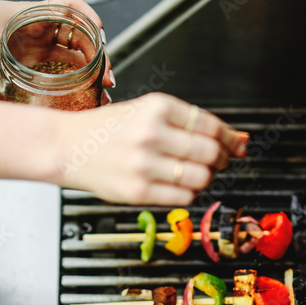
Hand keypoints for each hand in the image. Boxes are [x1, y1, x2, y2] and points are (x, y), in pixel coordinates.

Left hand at [0, 0, 113, 100]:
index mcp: (31, 14)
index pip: (71, 5)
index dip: (89, 16)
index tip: (100, 35)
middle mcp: (40, 27)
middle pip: (81, 36)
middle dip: (99, 55)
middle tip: (107, 79)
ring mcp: (39, 42)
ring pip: (76, 53)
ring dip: (92, 70)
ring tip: (102, 92)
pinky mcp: (34, 57)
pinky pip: (62, 66)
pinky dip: (76, 79)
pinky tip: (84, 95)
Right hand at [49, 93, 247, 204]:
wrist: (65, 146)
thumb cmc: (109, 130)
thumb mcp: (148, 112)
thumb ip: (191, 124)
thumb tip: (240, 139)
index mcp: (157, 107)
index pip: (211, 125)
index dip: (231, 139)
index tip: (236, 145)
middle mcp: (150, 133)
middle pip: (211, 153)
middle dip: (222, 160)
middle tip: (218, 161)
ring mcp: (143, 164)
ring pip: (201, 177)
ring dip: (206, 178)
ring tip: (193, 173)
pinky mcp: (138, 191)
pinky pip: (183, 197)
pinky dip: (188, 193)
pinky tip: (175, 185)